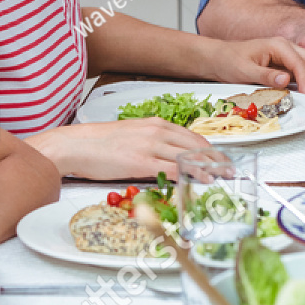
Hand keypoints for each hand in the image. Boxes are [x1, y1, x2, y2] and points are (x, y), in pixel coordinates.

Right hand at [33, 118, 209, 180]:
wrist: (74, 145)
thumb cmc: (97, 144)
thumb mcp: (131, 137)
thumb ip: (152, 144)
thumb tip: (167, 159)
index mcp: (155, 124)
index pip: (191, 137)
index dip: (210, 150)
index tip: (221, 159)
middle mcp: (156, 132)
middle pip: (196, 145)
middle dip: (217, 159)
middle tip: (231, 169)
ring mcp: (149, 146)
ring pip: (189, 156)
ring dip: (211, 167)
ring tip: (225, 176)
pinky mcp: (140, 161)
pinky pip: (173, 168)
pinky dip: (192, 174)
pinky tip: (204, 180)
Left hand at [214, 37, 304, 92]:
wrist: (219, 58)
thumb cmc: (230, 61)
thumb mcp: (245, 70)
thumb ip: (266, 75)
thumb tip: (286, 80)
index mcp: (278, 45)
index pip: (299, 63)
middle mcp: (286, 47)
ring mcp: (286, 54)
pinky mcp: (284, 63)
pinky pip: (302, 70)